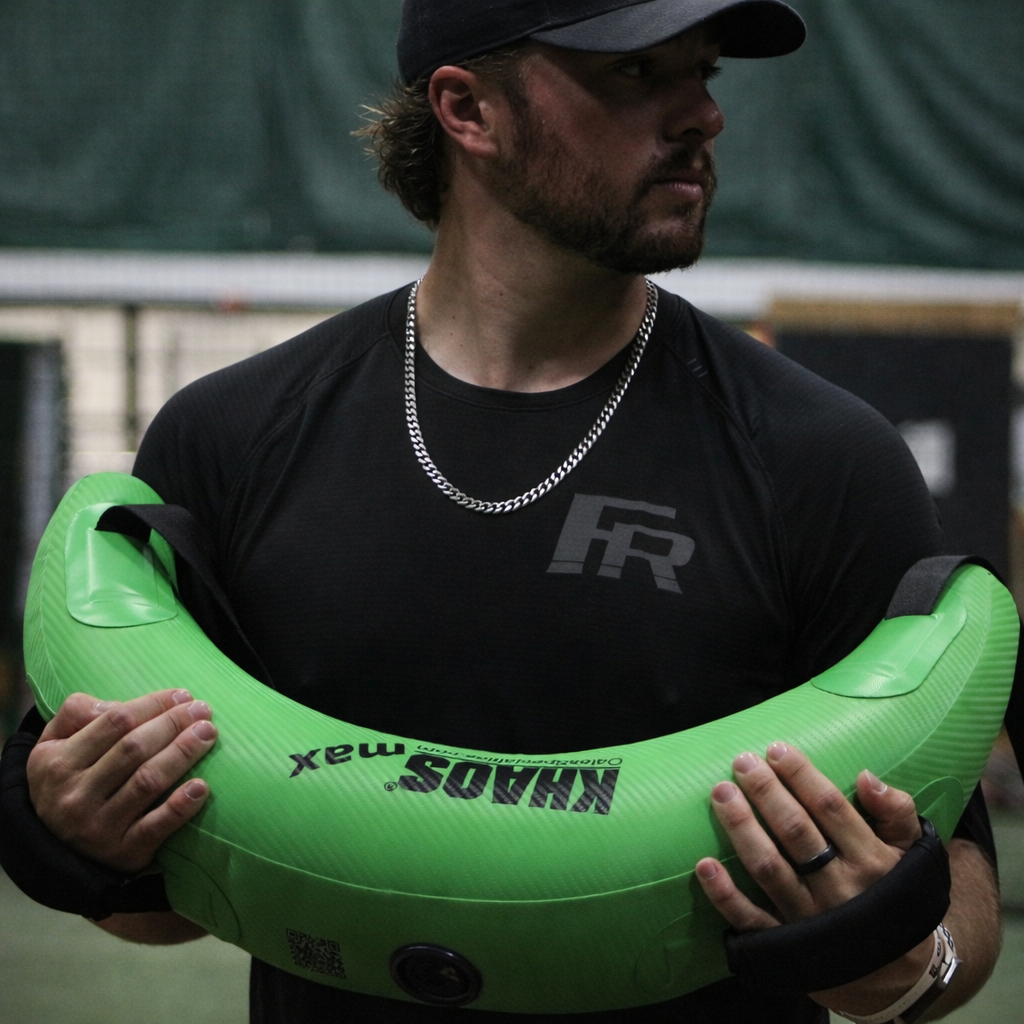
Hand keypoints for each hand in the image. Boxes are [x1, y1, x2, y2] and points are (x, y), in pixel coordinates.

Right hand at [26, 689, 217, 874]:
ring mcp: (98, 827)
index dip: (153, 705)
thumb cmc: (65, 781)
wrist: (52, 847)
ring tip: (207, 734)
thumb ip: (76, 713)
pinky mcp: (122, 852)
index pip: (115, 722)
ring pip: (148, 782)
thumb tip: (116, 704)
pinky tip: (202, 787)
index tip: (182, 695)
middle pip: (134, 749)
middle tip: (203, 710)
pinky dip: (180, 807)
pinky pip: (155, 828)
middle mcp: (75, 796)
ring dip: (183, 754)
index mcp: (58, 763)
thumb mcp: (52, 744)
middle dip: (173, 724)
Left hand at [696, 742, 933, 1014]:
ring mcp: (809, 918)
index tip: (776, 749)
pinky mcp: (784, 944)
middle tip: (742, 761)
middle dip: (766, 793)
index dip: (802, 776)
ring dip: (742, 829)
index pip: (831, 808)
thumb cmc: (895, 893)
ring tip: (721, 792)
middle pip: (795, 832)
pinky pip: (751, 920)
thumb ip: (895, 812)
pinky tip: (704, 865)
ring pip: (769, 868)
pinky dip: (725, 895)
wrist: (896, 973)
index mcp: (870, 861)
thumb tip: (866, 776)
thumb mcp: (911, 853)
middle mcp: (839, 889)